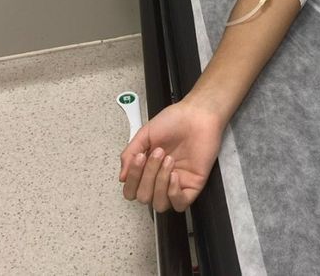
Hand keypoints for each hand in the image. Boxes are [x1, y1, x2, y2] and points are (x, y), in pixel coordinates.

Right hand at [119, 97, 224, 211]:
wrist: (197, 114)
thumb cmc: (176, 120)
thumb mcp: (145, 134)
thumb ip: (129, 153)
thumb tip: (122, 176)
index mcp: (148, 169)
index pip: (132, 190)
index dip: (132, 179)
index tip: (139, 157)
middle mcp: (160, 179)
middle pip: (144, 197)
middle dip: (148, 175)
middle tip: (158, 153)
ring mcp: (176, 184)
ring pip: (160, 204)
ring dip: (160, 182)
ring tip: (168, 160)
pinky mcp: (192, 186)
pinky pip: (180, 205)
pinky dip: (174, 193)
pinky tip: (175, 175)